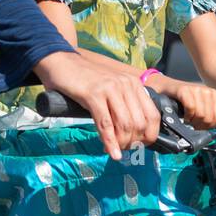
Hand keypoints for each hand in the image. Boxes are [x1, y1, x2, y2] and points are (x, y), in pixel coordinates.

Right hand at [33, 51, 159, 160]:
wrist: (62, 63)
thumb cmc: (86, 79)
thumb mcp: (112, 89)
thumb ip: (124, 105)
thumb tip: (134, 133)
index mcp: (134, 84)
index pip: (153, 115)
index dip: (150, 135)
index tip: (140, 146)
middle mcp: (126, 85)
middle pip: (140, 124)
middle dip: (133, 142)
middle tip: (123, 149)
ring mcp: (110, 89)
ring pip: (125, 125)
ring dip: (121, 143)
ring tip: (114, 149)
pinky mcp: (93, 95)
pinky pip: (106, 124)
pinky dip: (110, 142)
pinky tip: (110, 152)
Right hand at [152, 78, 215, 129]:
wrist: (164, 89)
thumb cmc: (183, 102)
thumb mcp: (200, 109)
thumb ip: (209, 117)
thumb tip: (211, 132)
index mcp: (214, 95)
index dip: (208, 126)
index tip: (199, 125)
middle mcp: (207, 90)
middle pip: (209, 118)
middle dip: (198, 124)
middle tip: (191, 122)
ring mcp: (196, 89)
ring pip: (201, 114)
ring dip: (191, 120)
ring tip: (187, 118)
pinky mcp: (185, 90)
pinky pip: (191, 108)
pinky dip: (186, 115)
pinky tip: (183, 114)